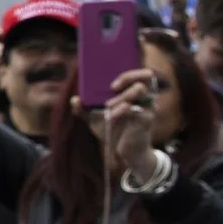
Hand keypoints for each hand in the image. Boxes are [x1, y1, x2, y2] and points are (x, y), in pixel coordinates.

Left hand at [91, 67, 162, 181]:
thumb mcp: (96, 119)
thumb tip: (74, 99)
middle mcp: (146, 97)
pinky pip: (136, 109)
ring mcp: (148, 108)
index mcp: (136, 93)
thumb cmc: (113, 131)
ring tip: (107, 105)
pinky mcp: (146, 120)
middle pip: (146, 76)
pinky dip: (120, 110)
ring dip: (121, 95)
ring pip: (140, 90)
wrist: (125, 152)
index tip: (111, 79)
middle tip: (112, 87)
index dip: (130, 71)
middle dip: (128, 76)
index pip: (141, 73)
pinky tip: (111, 116)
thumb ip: (84, 109)